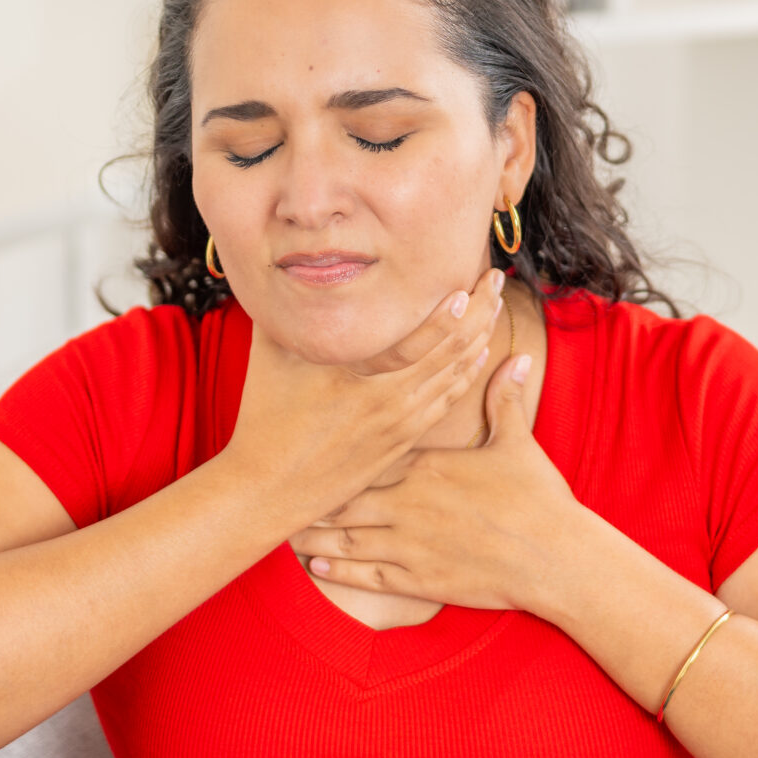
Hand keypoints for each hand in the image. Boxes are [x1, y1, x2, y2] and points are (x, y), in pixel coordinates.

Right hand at [214, 265, 503, 534]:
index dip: (452, 310)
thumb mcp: (271, 356)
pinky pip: (446, 402)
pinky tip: (477, 355)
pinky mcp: (402, 442)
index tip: (468, 281)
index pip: (421, 339)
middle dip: (479, 313)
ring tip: (493, 307)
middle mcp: (388, 401)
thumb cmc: (264, 418)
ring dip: (479, 339)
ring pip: (455, 376)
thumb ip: (288, 310)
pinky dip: (466, 374)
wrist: (268, 489)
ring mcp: (399, 424)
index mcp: (358, 377)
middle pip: (451, 352)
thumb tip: (290, 268)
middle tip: (494, 281)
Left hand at [291, 351, 591, 615]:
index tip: (309, 445)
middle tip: (279, 490)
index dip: (337, 453)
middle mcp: (408, 503)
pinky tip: (317, 566)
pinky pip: (367, 576)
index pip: (369, 452)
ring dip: (314, 536)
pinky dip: (339, 571)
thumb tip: (517, 357)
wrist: (554, 557)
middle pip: (344, 497)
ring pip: (346, 539)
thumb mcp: (517, 443)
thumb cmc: (538, 499)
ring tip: (284, 531)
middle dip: (311, 496)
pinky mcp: (418, 579)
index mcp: (426, 466)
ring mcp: (410, 544)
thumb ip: (504, 401)